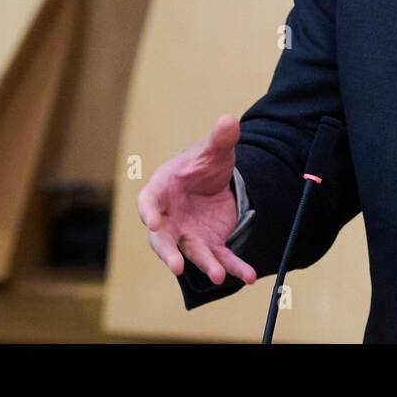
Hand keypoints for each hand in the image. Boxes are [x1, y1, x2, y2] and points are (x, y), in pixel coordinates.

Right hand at [137, 114, 256, 286]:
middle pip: (163, 240)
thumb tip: (228, 120)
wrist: (214, 181)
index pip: (148, 202)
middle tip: (176, 265)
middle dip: (169, 253)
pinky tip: (248, 275)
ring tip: (218, 276)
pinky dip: (234, 267)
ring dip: (205, 266)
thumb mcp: (213, 150)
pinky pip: (220, 258)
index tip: (152, 221)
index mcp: (161, 191)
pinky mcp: (210, 243)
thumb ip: (220, 138)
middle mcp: (169, 219)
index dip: (148, 212)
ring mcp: (188, 235)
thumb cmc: (202, 164)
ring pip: (192, 254)